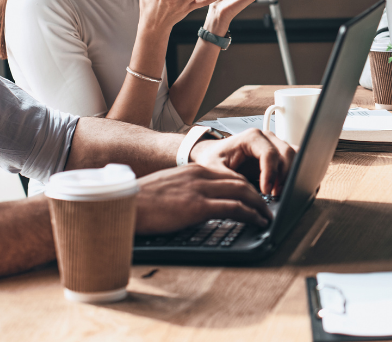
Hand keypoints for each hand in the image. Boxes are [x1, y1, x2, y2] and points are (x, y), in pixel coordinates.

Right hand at [134, 164, 271, 234]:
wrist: (124, 205)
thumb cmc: (140, 202)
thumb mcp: (167, 188)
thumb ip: (186, 190)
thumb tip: (196, 203)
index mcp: (192, 169)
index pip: (228, 174)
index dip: (245, 185)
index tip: (253, 196)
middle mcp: (200, 175)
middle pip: (240, 181)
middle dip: (257, 194)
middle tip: (266, 206)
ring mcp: (200, 189)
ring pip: (243, 192)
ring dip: (259, 205)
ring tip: (267, 216)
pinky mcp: (198, 206)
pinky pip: (235, 208)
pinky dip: (251, 214)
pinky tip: (258, 221)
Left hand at [190, 128, 295, 195]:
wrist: (213, 155)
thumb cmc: (213, 159)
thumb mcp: (215, 170)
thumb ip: (231, 179)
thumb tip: (248, 194)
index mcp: (251, 137)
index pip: (270, 154)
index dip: (270, 174)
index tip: (266, 191)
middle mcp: (266, 138)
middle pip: (287, 153)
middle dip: (284, 176)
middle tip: (274, 195)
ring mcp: (274, 144)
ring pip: (294, 156)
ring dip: (290, 175)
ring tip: (277, 192)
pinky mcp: (278, 153)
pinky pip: (293, 160)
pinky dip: (291, 173)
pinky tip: (279, 187)